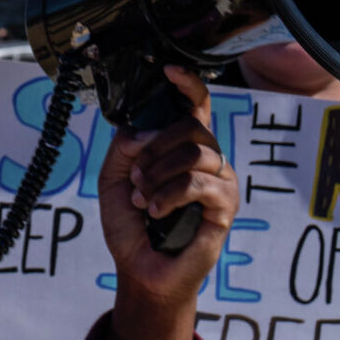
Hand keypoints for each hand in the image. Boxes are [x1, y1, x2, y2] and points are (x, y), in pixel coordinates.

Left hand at [97, 66, 237, 339]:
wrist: (141, 270)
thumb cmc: (133, 226)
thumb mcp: (114, 179)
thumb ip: (124, 148)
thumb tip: (145, 130)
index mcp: (182, 147)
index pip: (196, 106)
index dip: (187, 84)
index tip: (169, 69)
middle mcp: (207, 159)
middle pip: (192, 126)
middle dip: (156, 148)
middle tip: (137, 175)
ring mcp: (220, 181)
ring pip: (195, 153)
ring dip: (159, 174)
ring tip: (143, 198)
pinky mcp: (225, 206)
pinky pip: (200, 184)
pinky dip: (169, 195)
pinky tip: (155, 211)